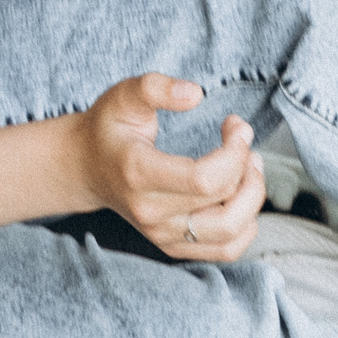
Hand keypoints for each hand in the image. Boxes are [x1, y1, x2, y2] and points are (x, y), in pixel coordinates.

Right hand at [69, 75, 265, 263]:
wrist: (85, 166)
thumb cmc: (109, 127)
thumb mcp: (124, 95)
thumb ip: (156, 88)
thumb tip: (196, 93)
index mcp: (138, 173)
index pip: (204, 179)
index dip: (234, 153)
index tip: (238, 125)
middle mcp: (150, 212)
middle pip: (225, 209)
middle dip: (249, 172)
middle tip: (245, 143)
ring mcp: (162, 234)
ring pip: (231, 235)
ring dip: (252, 200)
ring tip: (249, 168)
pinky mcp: (172, 246)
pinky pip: (225, 250)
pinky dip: (245, 224)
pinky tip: (238, 195)